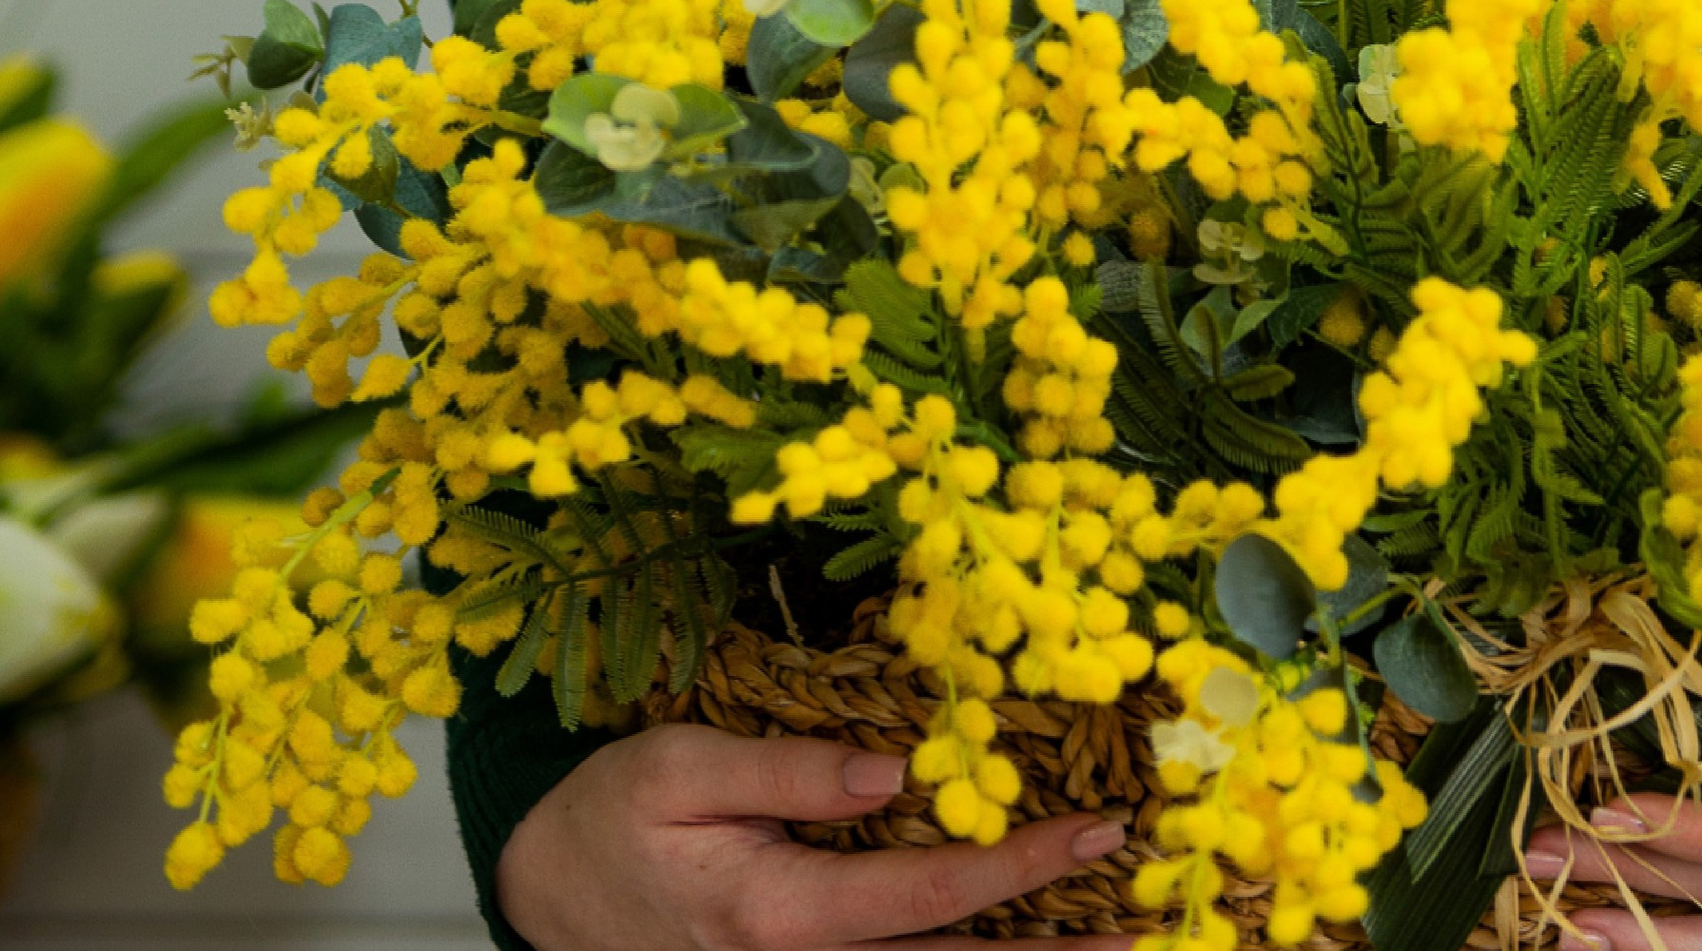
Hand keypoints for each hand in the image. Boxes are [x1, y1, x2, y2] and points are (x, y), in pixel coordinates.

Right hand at [493, 728, 1145, 950]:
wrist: (548, 895)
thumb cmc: (609, 819)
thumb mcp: (678, 768)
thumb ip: (787, 771)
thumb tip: (894, 768)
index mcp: (782, 913)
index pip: (932, 892)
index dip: (1022, 865)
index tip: (1102, 833)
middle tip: (1153, 928)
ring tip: (1113, 945)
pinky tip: (1018, 940)